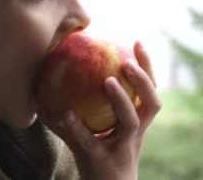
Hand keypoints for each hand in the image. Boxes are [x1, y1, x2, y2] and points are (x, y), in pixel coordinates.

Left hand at [47, 41, 161, 179]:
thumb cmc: (96, 158)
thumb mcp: (89, 130)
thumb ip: (75, 108)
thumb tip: (50, 79)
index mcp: (136, 122)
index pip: (148, 90)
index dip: (147, 66)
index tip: (136, 42)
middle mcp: (135, 134)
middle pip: (152, 104)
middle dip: (144, 80)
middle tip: (126, 61)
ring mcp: (123, 148)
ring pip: (131, 122)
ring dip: (122, 100)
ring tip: (107, 81)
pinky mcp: (104, 162)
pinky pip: (91, 142)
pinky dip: (78, 128)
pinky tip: (66, 114)